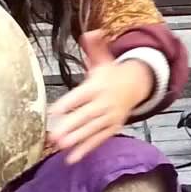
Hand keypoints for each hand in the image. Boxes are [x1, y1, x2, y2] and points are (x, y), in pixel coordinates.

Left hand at [47, 30, 153, 163]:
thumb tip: (90, 33)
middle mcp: (103, 103)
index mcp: (97, 86)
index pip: (80, 95)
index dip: (67, 103)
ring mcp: (108, 117)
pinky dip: (86, 149)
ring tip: (61, 147)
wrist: (137, 85)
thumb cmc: (112, 73)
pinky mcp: (112, 127)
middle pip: (86, 116)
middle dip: (71, 126)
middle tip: (54, 136)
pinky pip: (99, 139)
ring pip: (92, 129)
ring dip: (77, 139)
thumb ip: (94, 46)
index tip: (53, 111)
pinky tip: (72, 159)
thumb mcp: (103, 58)